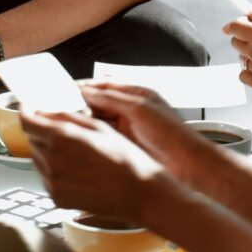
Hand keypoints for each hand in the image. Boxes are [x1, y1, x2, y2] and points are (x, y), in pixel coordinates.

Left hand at [20, 108, 162, 218]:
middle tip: (59, 130)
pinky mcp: (57, 198)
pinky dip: (52, 170)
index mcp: (61, 138)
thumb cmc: (123, 157)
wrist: (138, 193)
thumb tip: (45, 111)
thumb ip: (66, 117)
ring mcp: (53, 182)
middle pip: (32, 139)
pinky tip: (74, 168)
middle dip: (40, 131)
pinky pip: (45, 178)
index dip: (25, 112)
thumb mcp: (96, 126)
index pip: (26, 122)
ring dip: (46, 150)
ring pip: (38, 158)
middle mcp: (52, 160)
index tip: (28, 108)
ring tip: (72, 152)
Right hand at [78, 83, 202, 176]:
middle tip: (63, 107)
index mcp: (136, 94)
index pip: (105, 84)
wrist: (187, 166)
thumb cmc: (172, 134)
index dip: (85, 86)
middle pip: (99, 102)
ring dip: (85, 119)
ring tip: (69, 121)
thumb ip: (112, 98)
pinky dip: (92, 134)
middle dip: (82, 103)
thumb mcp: (139, 109)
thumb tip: (89, 91)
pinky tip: (82, 135)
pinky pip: (103, 136)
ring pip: (99, 119)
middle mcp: (130, 109)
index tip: (66, 89)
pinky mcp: (125, 145)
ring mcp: (127, 128)